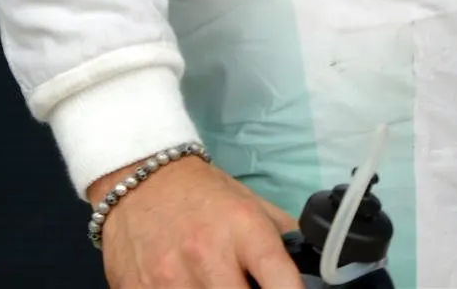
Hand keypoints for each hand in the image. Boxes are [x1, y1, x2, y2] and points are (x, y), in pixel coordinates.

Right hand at [89, 154, 301, 287]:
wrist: (141, 179)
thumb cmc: (203, 193)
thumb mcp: (250, 203)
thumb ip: (282, 236)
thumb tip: (315, 263)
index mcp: (243, 228)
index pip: (281, 281)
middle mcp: (208, 255)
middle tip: (248, 287)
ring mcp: (170, 279)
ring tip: (218, 285)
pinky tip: (190, 287)